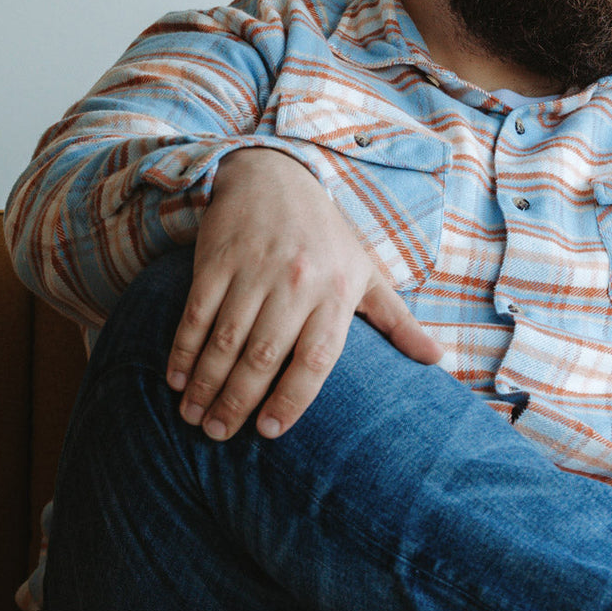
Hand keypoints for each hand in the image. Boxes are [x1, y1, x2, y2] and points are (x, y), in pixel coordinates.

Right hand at [166, 148, 442, 439]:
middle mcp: (297, 281)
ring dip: (206, 384)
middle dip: (238, 401)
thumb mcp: (366, 272)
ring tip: (193, 418)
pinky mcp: (217, 258)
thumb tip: (436, 359)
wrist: (274, 175)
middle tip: (218, 435)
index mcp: (337, 291)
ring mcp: (254, 269)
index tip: (270, 431)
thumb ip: (396, 321)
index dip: (292, 398)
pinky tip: (175, 379)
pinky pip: (197, 313)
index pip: (316, 358)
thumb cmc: (325, 237)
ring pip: (226, 339)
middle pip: (264, 355)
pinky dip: (184, 349)